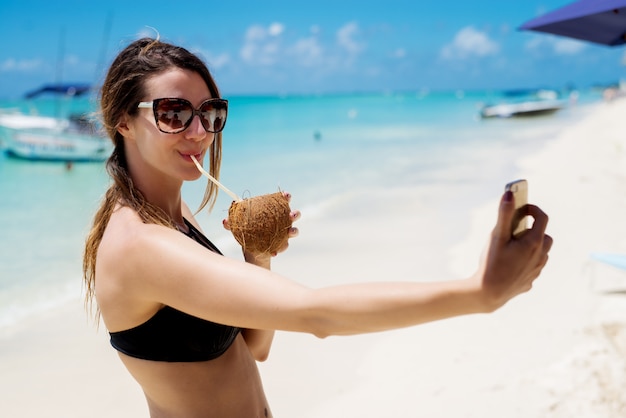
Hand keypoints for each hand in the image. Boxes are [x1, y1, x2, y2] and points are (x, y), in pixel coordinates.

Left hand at [223, 191, 300, 258]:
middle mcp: (282, 221)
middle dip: (295, 213)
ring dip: (294, 231)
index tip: (286, 196)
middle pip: (294, 214)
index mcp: (273, 211)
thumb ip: (232, 223)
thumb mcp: (239, 226)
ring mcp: (284, 233)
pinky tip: (275, 252)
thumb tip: (225, 221)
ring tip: (289, 232)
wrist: (251, 251)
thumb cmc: (247, 232)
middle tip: (290, 215)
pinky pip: (285, 246)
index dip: (286, 197)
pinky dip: (281, 248)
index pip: (282, 201)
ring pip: (294, 230)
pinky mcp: (283, 245)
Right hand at [474, 190, 552, 309]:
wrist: (489, 293)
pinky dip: (527, 259)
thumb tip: (509, 194)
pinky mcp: (530, 280)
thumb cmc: (492, 263)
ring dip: (532, 244)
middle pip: (544, 235)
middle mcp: (540, 256)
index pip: (542, 218)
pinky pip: (533, 265)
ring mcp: (537, 270)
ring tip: (514, 245)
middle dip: (533, 228)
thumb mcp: (497, 236)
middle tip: (516, 227)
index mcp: (533, 243)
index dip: (533, 209)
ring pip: (542, 251)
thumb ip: (504, 214)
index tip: (522, 207)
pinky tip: (511, 263)